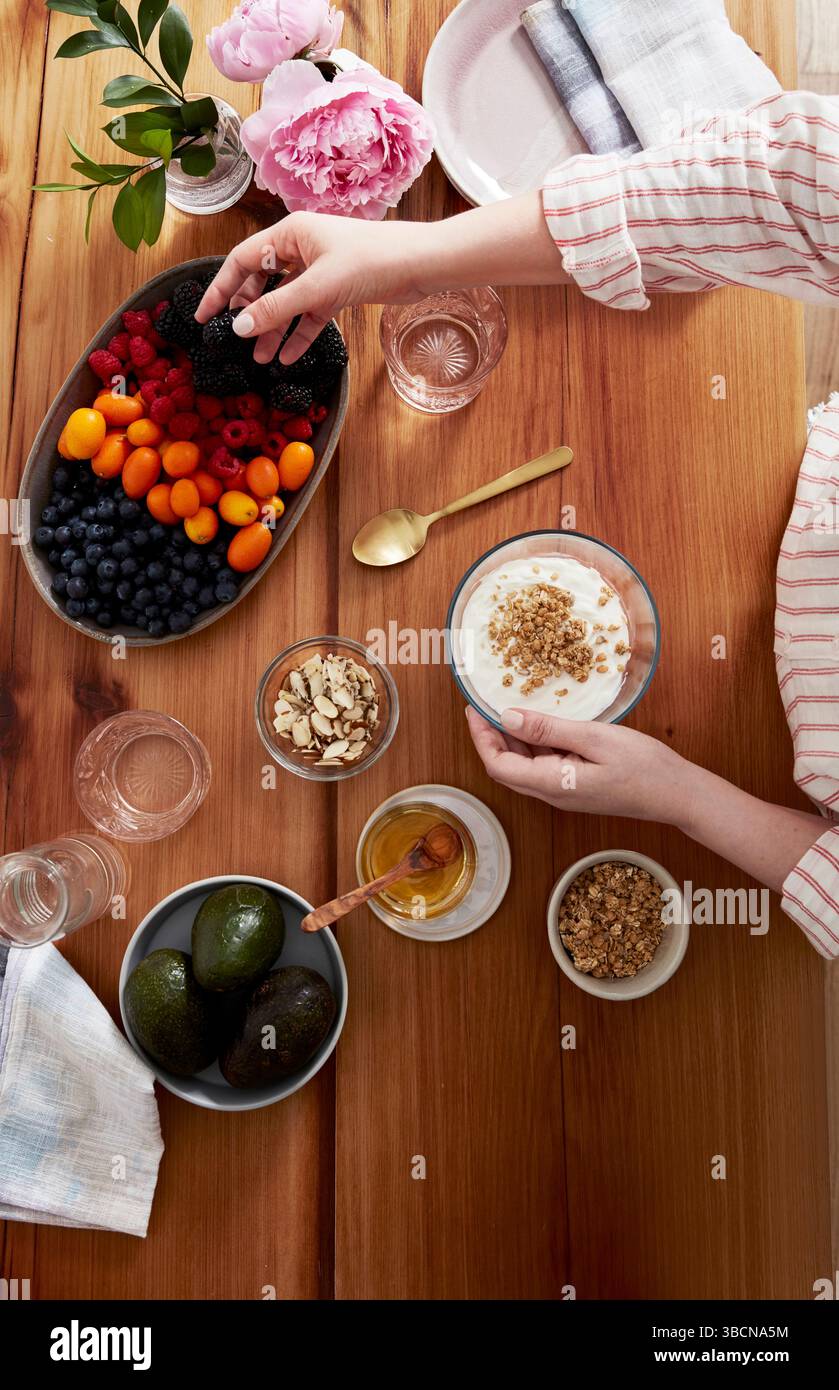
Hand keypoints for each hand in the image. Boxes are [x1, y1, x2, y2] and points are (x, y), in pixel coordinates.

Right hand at [195, 211, 433, 365]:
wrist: (421, 264)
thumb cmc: (371, 261)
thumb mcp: (317, 287)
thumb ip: (276, 309)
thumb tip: (239, 328)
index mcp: (289, 234)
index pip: (241, 261)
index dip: (221, 289)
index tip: (205, 317)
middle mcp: (301, 248)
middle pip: (262, 282)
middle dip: (249, 313)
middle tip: (236, 341)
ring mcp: (320, 270)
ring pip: (286, 302)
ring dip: (274, 330)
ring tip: (261, 359)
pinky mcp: (338, 289)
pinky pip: (310, 314)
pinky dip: (299, 334)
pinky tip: (288, 357)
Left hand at [466, 707, 688, 823]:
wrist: (677, 794)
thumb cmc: (643, 766)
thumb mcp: (595, 738)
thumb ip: (549, 729)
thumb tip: (508, 717)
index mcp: (552, 784)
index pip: (499, 764)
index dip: (481, 737)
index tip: (474, 708)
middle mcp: (552, 792)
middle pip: (506, 767)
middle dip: (490, 736)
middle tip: (485, 704)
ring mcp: (564, 791)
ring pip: (525, 766)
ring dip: (512, 739)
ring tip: (507, 706)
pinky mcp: (576, 785)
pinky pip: (545, 764)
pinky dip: (534, 742)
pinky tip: (539, 721)